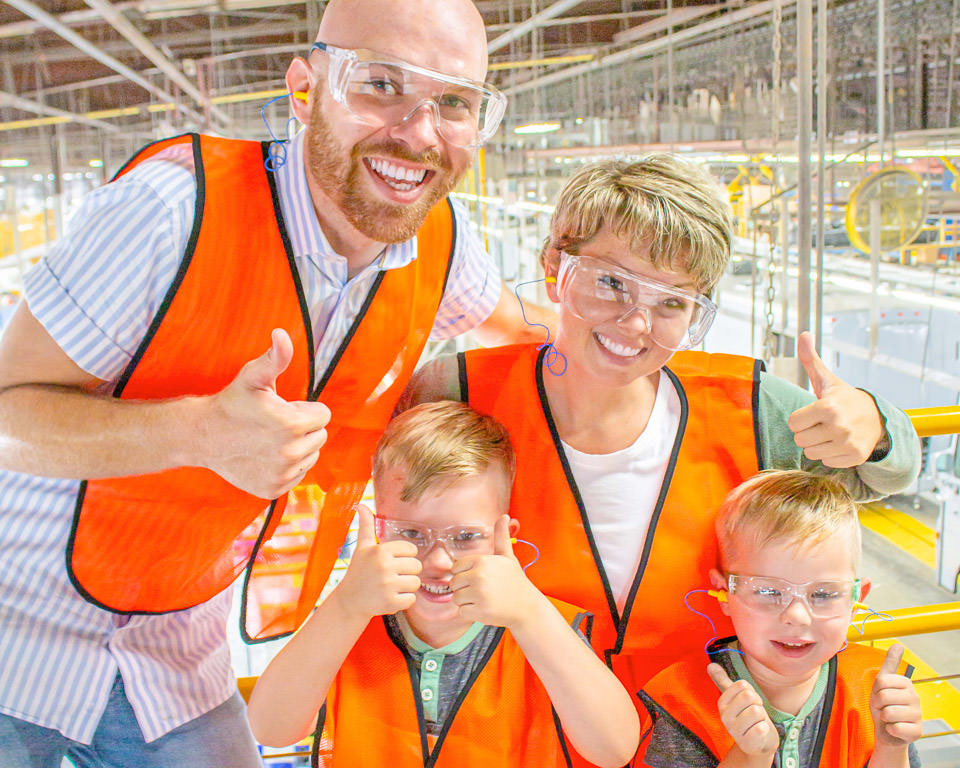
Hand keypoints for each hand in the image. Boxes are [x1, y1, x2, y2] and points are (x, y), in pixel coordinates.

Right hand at [201, 328, 331, 498]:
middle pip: (320, 436)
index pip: (323, 415)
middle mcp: (290, 453)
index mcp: (293, 424)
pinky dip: (287, 466)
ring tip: (270, 439)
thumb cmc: (232, 402)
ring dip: (298, 447)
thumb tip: (282, 334)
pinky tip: (266, 456)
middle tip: (275, 424)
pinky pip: (298, 475)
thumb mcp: (254, 376)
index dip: (305, 409)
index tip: (283, 408)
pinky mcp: (274, 489)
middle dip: (303, 428)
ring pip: (311, 456)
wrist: (203, 436)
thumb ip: (275, 357)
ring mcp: (282, 474)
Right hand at [335, 505, 421, 619]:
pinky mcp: (391, 603)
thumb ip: (366, 526)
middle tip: (392, 577)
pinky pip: (411, 599)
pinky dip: (404, 601)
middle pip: (416, 566)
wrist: (348, 602)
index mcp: (380, 551)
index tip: (393, 563)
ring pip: (416, 583)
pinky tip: (390, 598)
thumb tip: (361, 505)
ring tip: (392, 587)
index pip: (412, 550)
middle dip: (407, 573)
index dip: (405, 557)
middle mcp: (384, 566)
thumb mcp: (362, 548)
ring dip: (406, 587)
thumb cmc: (358, 572)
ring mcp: (388, 586)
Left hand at [449, 515, 535, 628]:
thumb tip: (504, 516)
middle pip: (454, 583)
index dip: (465, 574)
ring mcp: (479, 594)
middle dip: (465, 588)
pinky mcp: (479, 611)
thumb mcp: (507, 557)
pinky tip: (485, 609)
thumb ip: (501, 537)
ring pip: (456, 598)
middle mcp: (478, 576)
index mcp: (481, 560)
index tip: (480, 578)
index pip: (455, 567)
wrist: (527, 607)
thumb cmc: (515, 580)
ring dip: (467, 601)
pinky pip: (461, 611)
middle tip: (483, 590)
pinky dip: (470, 613)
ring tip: (484, 599)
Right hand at [708, 663, 778, 758]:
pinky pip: (761, 728)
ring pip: (756, 711)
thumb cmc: (748, 717)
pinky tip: (759, 734)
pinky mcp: (747, 743)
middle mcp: (724, 717)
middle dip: (758, 704)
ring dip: (762, 718)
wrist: (758, 744)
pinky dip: (765, 729)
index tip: (749, 703)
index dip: (752, 692)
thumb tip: (710, 665)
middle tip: (755, 714)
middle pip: (749, 696)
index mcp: (722, 703)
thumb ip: (722, 681)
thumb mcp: (736, 698)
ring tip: (756, 724)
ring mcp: (734, 731)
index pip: (743, 685)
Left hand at [786, 331, 883, 466]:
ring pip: (810, 452)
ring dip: (817, 443)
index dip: (800, 418)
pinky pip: (825, 461)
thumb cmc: (844, 398)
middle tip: (823, 423)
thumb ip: (810, 359)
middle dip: (808, 431)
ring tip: (831, 432)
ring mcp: (847, 444)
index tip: (814, 412)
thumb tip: (803, 333)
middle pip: (799, 439)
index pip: (792, 423)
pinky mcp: (854, 458)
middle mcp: (838, 427)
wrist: (876, 417)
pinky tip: (841, 442)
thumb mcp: (827, 379)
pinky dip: (830, 454)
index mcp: (827, 407)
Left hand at [870, 644, 922, 747]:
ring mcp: (918, 715)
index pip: (881, 681)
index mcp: (906, 683)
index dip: (875, 690)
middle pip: (884, 696)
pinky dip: (890, 729)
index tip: (879, 694)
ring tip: (889, 718)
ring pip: (889, 713)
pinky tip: (895, 729)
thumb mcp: (882, 682)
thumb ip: (890, 663)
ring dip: (884, 718)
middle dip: (878, 705)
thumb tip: (898, 644)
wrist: (887, 730)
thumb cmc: (883, 705)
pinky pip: (895, 728)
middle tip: (883, 708)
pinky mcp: (917, 731)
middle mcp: (915, 697)